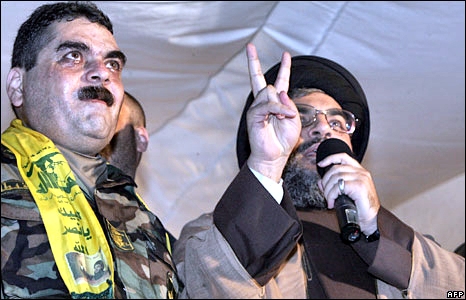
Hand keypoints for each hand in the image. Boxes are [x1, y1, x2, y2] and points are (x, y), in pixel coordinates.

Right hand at [245, 43, 300, 181]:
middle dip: (252, 62)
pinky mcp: (253, 115)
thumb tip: (278, 91)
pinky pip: (267, 105)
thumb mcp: (294, 119)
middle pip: (259, 79)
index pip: (280, 81)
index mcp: (276, 103)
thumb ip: (289, 104)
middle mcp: (264, 103)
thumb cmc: (284, 140)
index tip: (286, 54)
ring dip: (280, 105)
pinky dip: (278, 109)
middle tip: (249, 46)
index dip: (284, 68)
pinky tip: (283, 116)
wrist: (275, 156)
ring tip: (284, 119)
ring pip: (268, 92)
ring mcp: (257, 108)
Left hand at [317, 152, 379, 234]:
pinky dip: (331, 195)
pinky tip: (332, 203)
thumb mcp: (343, 193)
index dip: (330, 158)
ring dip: (327, 190)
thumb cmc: (358, 208)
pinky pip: (338, 187)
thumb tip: (320, 182)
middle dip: (325, 181)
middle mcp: (361, 172)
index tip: (320, 164)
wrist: (368, 221)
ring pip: (335, 177)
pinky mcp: (360, 186)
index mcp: (359, 171)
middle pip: (335, 168)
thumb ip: (333, 185)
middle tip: (326, 194)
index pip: (343, 157)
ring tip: (329, 200)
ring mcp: (361, 178)